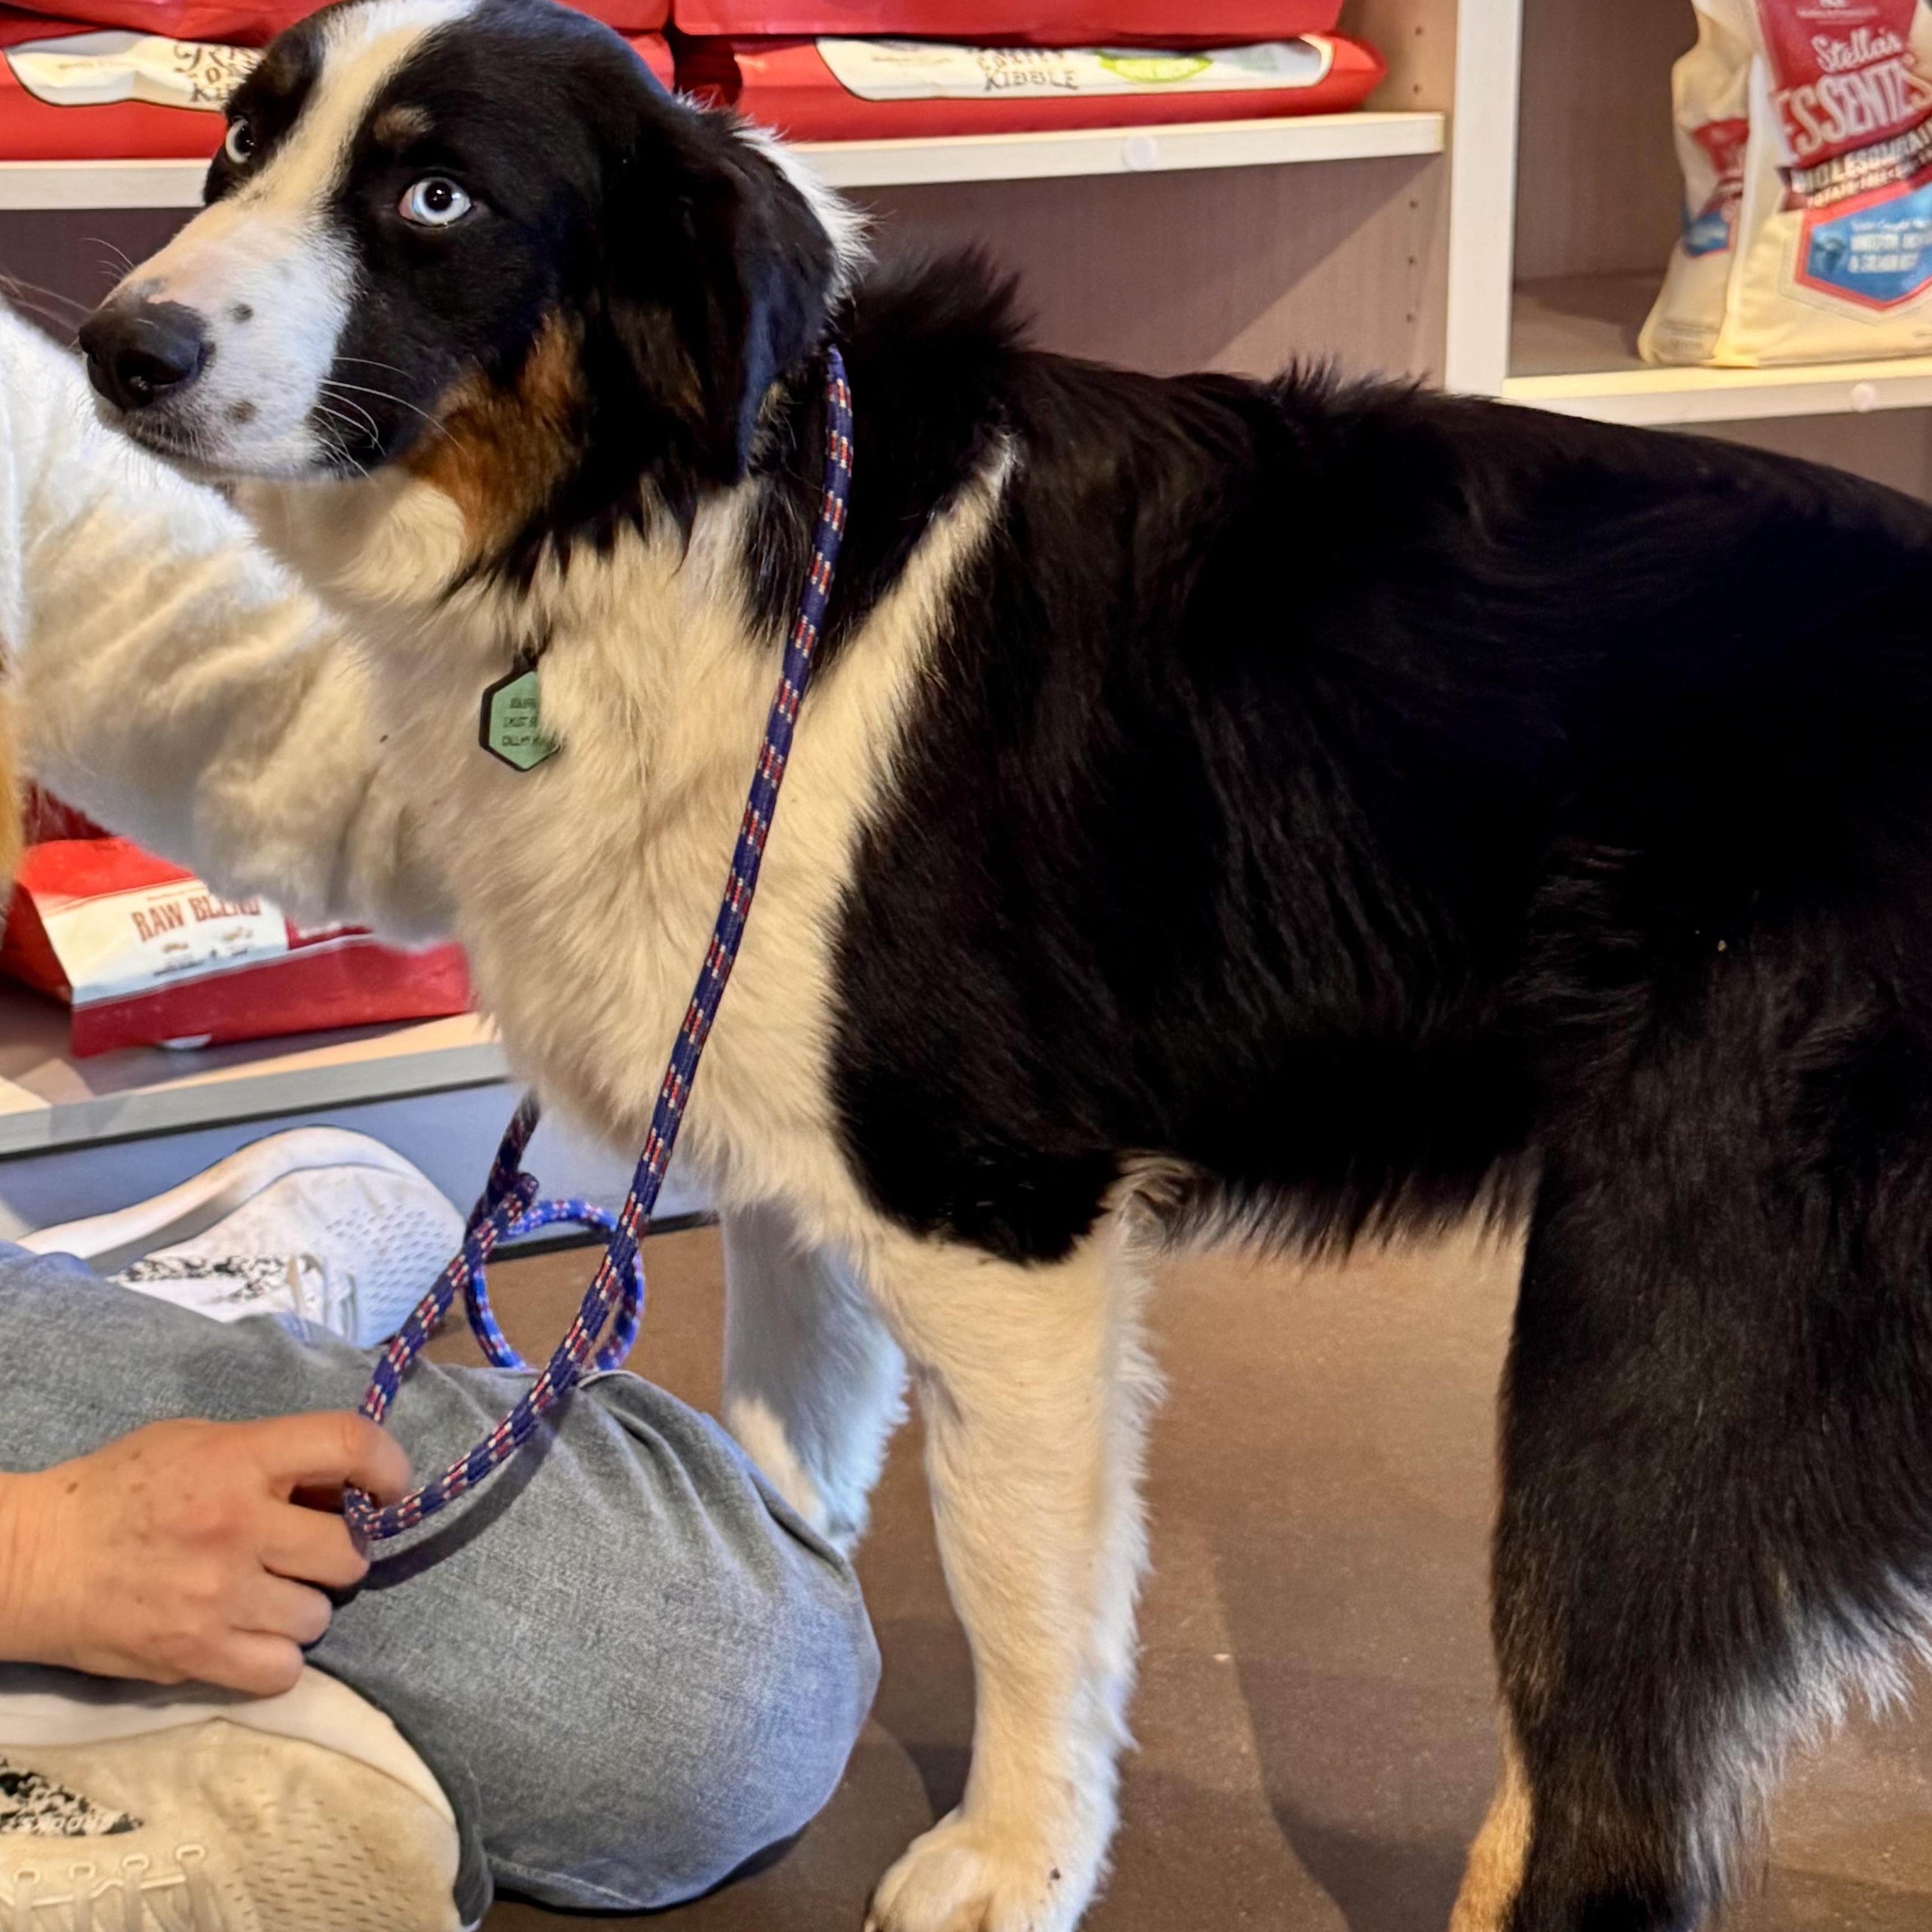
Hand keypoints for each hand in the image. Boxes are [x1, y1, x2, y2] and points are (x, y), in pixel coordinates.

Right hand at [0, 1413, 408, 1695]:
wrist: (31, 1560)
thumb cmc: (117, 1491)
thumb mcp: (197, 1443)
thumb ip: (269, 1457)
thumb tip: (342, 1488)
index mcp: (240, 1460)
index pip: (350, 1445)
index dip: (387, 1467)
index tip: (386, 1488)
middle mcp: (238, 1527)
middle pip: (349, 1551)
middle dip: (337, 1552)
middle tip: (305, 1553)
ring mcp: (218, 1597)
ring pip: (319, 1615)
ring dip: (301, 1608)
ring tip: (263, 1596)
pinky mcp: (195, 1656)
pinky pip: (283, 1670)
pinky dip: (274, 1658)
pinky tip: (248, 1636)